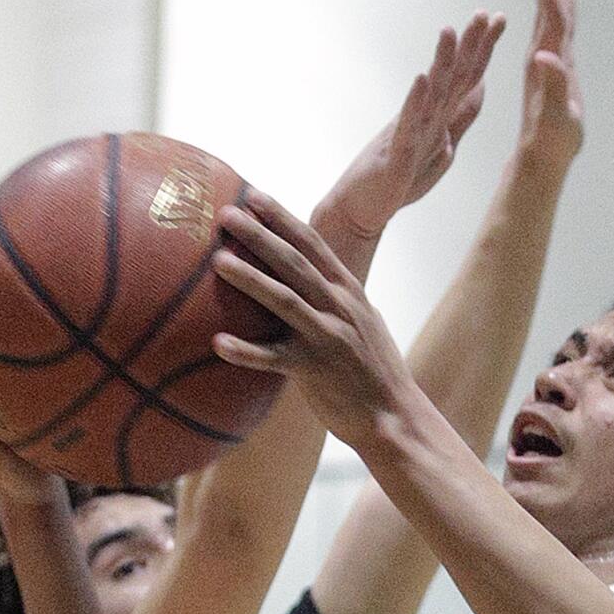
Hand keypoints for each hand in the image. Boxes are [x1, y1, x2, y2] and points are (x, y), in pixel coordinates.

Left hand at [211, 197, 412, 450]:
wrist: (396, 417)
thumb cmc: (374, 373)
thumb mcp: (362, 323)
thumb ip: (336, 300)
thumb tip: (310, 283)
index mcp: (348, 291)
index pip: (313, 244)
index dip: (282, 218)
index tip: (254, 195)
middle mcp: (339, 307)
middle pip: (294, 262)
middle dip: (259, 234)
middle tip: (225, 213)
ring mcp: (328, 337)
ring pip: (284, 300)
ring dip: (250, 278)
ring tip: (217, 261)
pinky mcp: (315, 371)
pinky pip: (274, 359)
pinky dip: (246, 351)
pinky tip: (217, 343)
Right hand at [317, 11, 505, 244]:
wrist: (362, 210)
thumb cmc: (399, 180)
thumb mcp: (441, 148)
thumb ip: (460, 117)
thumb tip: (482, 86)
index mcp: (439, 118)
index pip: (466, 78)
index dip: (483, 50)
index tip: (498, 18)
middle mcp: (425, 118)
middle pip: (451, 77)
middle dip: (468, 45)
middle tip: (483, 13)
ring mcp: (410, 133)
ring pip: (430, 94)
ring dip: (441, 62)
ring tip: (449, 32)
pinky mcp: (398, 155)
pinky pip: (408, 125)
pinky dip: (416, 101)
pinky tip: (422, 79)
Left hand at [516, 0, 582, 170]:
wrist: (541, 160)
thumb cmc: (551, 145)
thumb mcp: (555, 118)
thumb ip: (552, 86)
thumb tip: (545, 54)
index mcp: (547, 64)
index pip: (548, 20)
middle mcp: (545, 57)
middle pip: (545, 8)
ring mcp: (547, 62)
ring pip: (549, 17)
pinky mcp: (551, 69)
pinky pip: (554, 32)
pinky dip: (557, 11)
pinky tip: (558, 0)